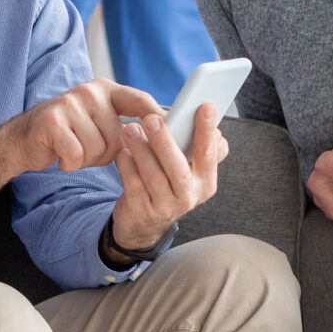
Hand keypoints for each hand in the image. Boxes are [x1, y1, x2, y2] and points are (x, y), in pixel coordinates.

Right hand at [13, 80, 155, 174]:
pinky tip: (61, 155)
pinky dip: (70, 163)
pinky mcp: (52, 121)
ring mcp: (69, 104)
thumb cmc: (68, 135)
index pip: (141, 101)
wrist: (24, 139)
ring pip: (98, 148)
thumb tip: (163, 139)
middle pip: (119, 137)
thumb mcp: (100, 123)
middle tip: (86, 148)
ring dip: (87, 159)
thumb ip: (126, 125)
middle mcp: (89, 92)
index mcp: (105, 90)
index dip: (157, 119)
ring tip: (72, 149)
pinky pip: (77, 154)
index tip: (171, 134)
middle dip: (106, 154)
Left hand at [110, 102, 226, 252]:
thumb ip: (196, 146)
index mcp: (205, 181)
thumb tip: (206, 112)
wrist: (144, 224)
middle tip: (152, 119)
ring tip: (130, 129)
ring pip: (153, 176)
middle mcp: (189, 195)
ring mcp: (165, 206)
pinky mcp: (141, 210)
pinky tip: (122, 152)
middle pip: (178, 168)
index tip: (205, 106)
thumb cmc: (167, 185)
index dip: (208, 130)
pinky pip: (133, 185)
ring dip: (141, 150)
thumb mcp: (188, 171)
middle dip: (165, 142)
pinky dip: (127, 166)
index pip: (210, 153)